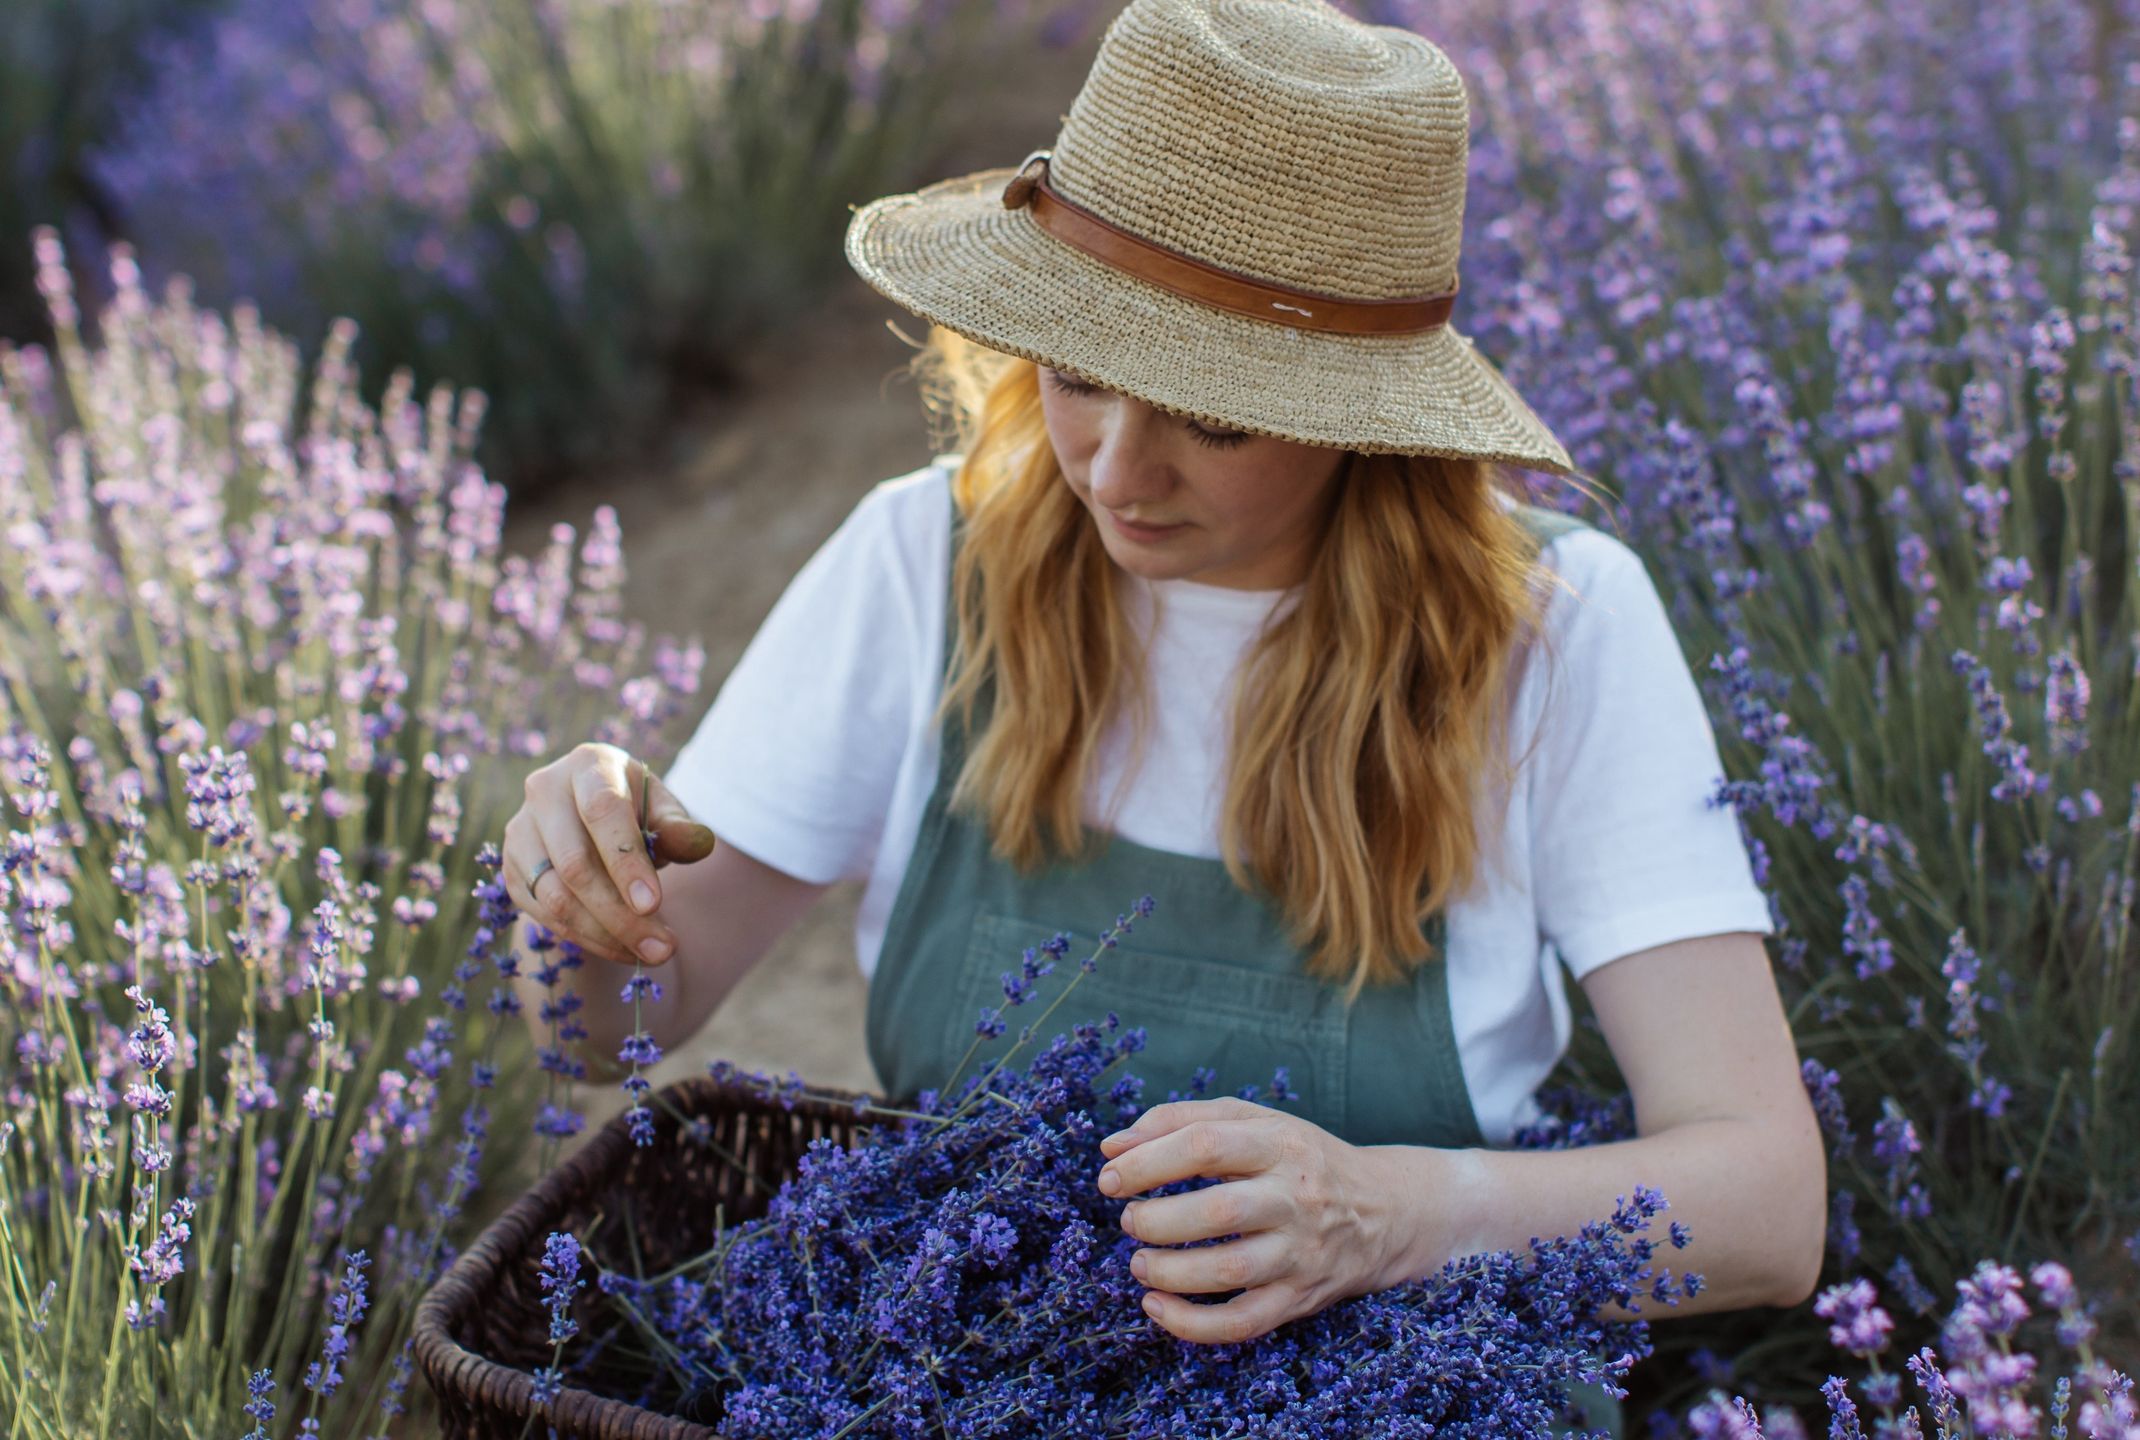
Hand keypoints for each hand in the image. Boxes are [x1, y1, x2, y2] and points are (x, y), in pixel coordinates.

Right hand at [502, 742, 717, 967]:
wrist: (590, 820)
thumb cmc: (635, 811)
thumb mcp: (662, 810)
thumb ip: (679, 827)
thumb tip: (701, 842)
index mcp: (588, 765)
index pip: (603, 812)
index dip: (626, 861)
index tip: (653, 904)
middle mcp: (544, 791)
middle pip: (575, 864)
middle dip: (621, 914)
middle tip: (663, 948)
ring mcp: (521, 832)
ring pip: (556, 897)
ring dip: (604, 935)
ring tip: (650, 954)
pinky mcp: (512, 870)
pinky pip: (544, 915)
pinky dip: (585, 939)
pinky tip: (622, 949)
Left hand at [1096, 1097, 1440, 1343]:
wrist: (1384, 1210)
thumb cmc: (1300, 1159)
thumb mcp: (1253, 1121)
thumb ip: (1179, 1120)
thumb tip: (1111, 1145)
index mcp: (1279, 1143)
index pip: (1205, 1144)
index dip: (1146, 1162)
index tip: (1110, 1178)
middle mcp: (1294, 1197)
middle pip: (1218, 1211)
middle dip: (1156, 1220)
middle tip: (1129, 1219)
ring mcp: (1300, 1252)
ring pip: (1229, 1270)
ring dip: (1170, 1272)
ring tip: (1139, 1263)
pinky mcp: (1299, 1298)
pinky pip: (1243, 1322)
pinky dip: (1192, 1325)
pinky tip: (1157, 1307)